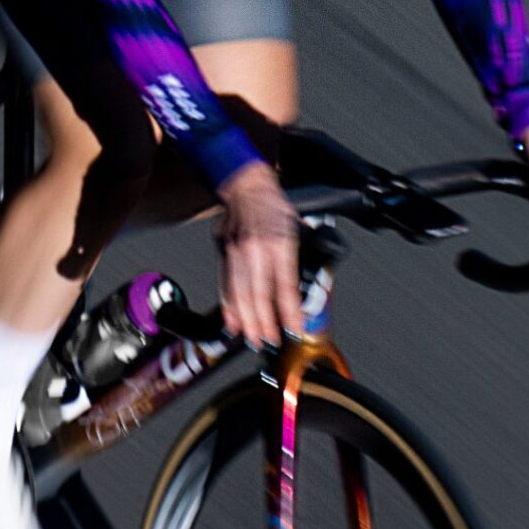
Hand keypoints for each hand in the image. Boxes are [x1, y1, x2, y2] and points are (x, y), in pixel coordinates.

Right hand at [215, 160, 305, 348]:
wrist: (245, 187)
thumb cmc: (273, 207)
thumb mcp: (296, 230)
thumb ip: (297, 260)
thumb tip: (304, 291)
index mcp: (279, 243)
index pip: (285, 285)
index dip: (288, 310)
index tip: (293, 329)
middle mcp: (256, 249)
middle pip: (258, 293)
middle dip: (264, 322)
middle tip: (269, 341)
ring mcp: (237, 251)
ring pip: (240, 292)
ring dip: (246, 319)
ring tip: (252, 338)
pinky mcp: (224, 253)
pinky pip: (225, 284)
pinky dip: (229, 305)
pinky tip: (232, 322)